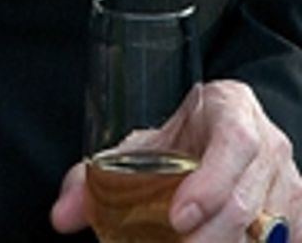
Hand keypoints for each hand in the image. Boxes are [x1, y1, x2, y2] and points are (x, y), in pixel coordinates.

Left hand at [51, 79, 301, 237]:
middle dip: (213, 236)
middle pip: (251, 198)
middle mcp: (270, 144)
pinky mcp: (298, 214)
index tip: (177, 217)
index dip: (210, 182)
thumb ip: (98, 177)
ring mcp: (290, 182)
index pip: (234, 141)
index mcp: (232, 109)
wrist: (222, 131)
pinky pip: (286, 240)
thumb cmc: (182, 139)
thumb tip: (61, 216)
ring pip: (271, 228)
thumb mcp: (142, 146)